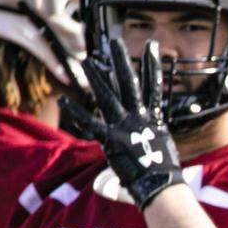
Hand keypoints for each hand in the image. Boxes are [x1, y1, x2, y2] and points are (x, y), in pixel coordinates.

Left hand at [61, 38, 182, 208]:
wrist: (161, 185)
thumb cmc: (163, 176)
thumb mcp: (160, 157)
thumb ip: (150, 149)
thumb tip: (142, 158)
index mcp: (153, 120)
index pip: (153, 87)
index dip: (152, 65)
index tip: (151, 47)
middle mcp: (139, 118)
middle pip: (129, 83)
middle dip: (122, 60)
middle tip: (115, 41)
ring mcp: (125, 128)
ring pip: (109, 97)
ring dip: (97, 78)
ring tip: (87, 61)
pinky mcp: (112, 140)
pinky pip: (91, 124)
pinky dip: (77, 113)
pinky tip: (64, 101)